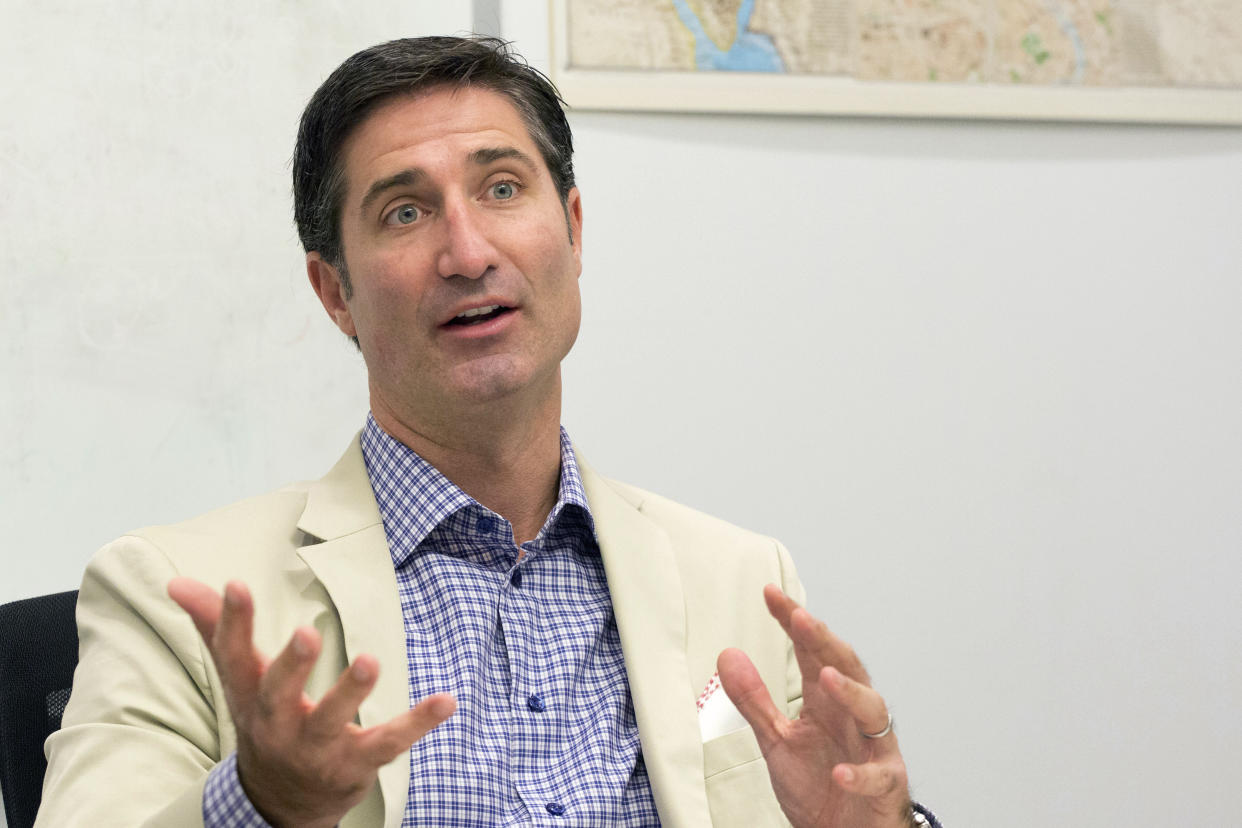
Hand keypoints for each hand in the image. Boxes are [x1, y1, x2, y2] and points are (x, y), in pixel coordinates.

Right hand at [168, 578, 455, 827]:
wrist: (280, 803)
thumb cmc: (263, 720)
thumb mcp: (237, 678)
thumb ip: (215, 627)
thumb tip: (177, 582)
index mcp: (250, 697)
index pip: (235, 657)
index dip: (233, 622)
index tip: (236, 584)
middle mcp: (279, 724)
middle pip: (280, 695)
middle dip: (292, 666)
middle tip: (307, 633)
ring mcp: (319, 747)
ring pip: (332, 721)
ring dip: (351, 692)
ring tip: (371, 661)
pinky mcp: (357, 763)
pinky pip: (389, 743)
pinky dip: (418, 723)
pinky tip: (447, 701)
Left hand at [717, 584, 910, 827]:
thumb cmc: (819, 785)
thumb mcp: (777, 740)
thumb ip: (754, 700)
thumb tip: (727, 655)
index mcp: (826, 702)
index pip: (812, 652)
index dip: (793, 622)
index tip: (770, 594)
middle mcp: (853, 717)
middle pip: (846, 667)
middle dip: (824, 641)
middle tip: (800, 617)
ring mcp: (874, 749)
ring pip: (873, 711)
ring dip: (852, 693)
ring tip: (828, 677)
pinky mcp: (886, 784)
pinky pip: (878, 775)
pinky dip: (860, 773)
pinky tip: (840, 771)